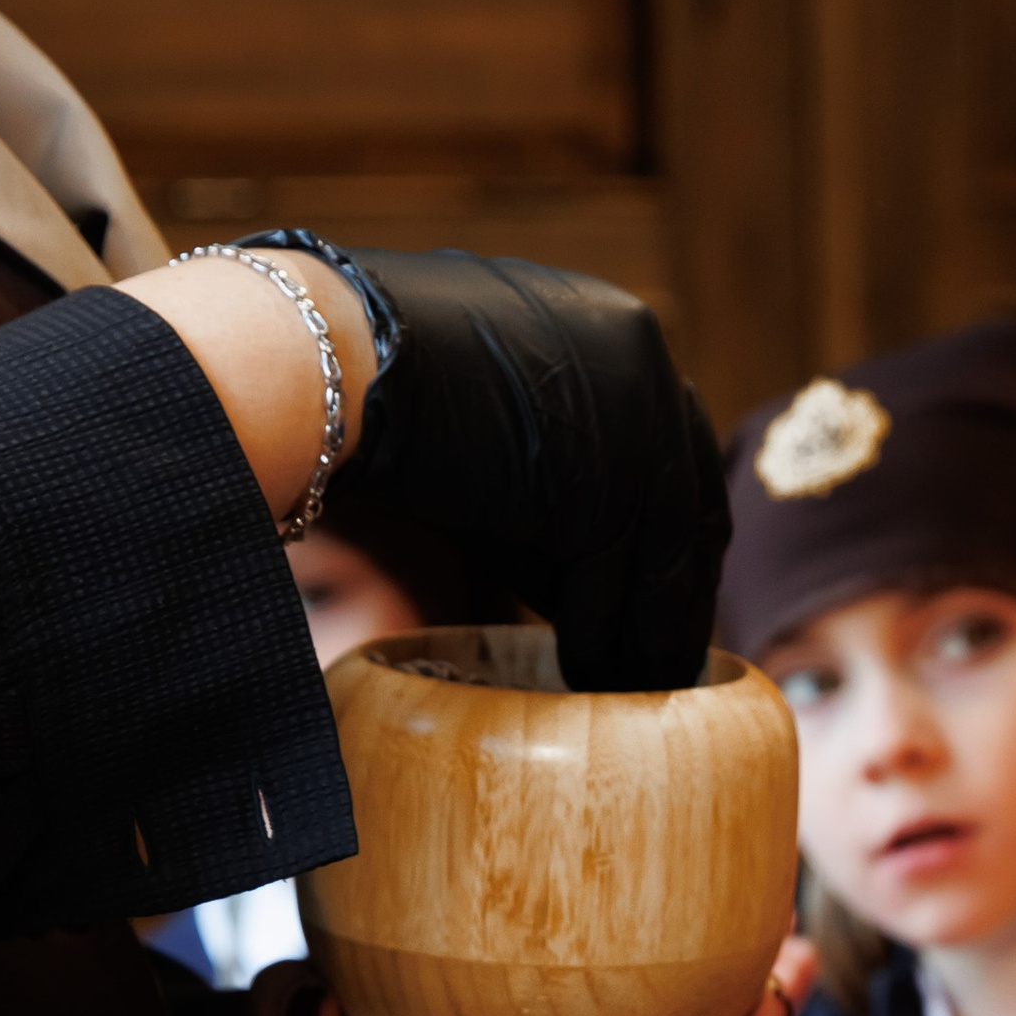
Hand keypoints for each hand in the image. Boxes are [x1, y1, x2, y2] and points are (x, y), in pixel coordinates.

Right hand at [341, 252, 727, 690]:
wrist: (326, 362)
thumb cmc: (371, 379)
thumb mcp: (486, 414)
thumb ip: (544, 467)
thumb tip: (571, 558)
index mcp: (618, 331)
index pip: (673, 450)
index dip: (665, 532)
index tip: (656, 590)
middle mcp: (644, 364)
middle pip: (689, 505)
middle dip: (677, 590)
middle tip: (665, 654)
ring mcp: (634, 423)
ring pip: (660, 555)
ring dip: (649, 632)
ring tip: (631, 685)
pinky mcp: (605, 486)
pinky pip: (615, 584)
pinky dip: (603, 640)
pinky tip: (588, 678)